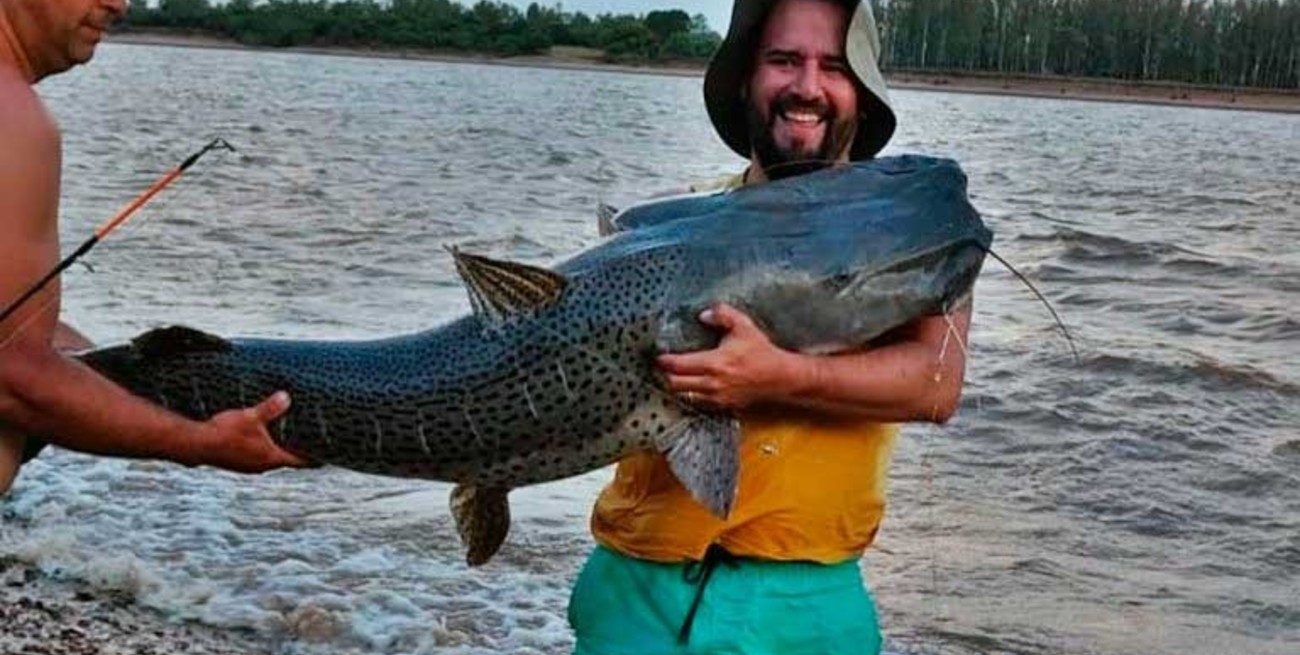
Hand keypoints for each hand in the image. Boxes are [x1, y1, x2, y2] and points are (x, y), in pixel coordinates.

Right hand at [191, 391, 309, 472]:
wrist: (195, 444)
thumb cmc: (224, 433)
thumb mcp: (251, 416)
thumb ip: (270, 408)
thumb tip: (286, 398)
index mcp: (270, 458)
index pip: (300, 461)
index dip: (314, 459)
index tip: (326, 458)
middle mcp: (261, 466)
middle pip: (285, 460)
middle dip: (295, 451)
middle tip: (306, 442)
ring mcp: (247, 466)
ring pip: (268, 458)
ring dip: (276, 449)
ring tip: (284, 438)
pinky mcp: (235, 462)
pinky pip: (254, 456)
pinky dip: (261, 449)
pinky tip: (257, 439)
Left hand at [657, 303, 809, 410]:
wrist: (779, 378)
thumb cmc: (761, 352)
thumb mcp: (744, 326)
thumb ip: (723, 315)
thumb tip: (703, 315)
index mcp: (714, 363)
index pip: (678, 365)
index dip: (664, 361)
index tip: (659, 355)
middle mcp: (712, 383)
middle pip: (674, 384)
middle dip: (666, 374)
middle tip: (664, 366)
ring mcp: (716, 397)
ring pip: (684, 396)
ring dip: (677, 386)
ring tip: (674, 376)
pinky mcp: (722, 405)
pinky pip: (697, 403)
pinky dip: (690, 395)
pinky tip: (691, 385)